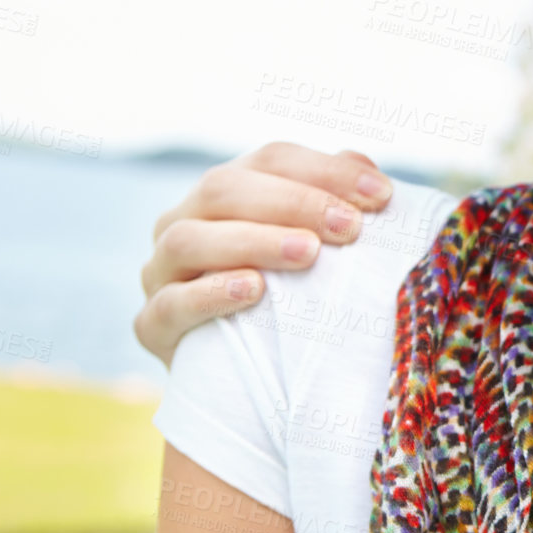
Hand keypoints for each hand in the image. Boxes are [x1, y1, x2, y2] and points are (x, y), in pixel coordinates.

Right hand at [135, 143, 392, 364]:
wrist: (245, 373)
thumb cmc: (289, 295)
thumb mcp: (315, 246)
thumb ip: (334, 202)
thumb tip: (366, 169)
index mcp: (226, 191)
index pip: (272, 160)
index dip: (326, 171)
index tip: (381, 195)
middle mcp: (183, 220)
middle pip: (225, 189)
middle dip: (294, 202)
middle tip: (348, 226)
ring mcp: (160, 272)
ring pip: (188, 240)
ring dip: (253, 241)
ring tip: (308, 253)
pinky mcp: (152, 324)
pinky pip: (170, 304)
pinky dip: (211, 294)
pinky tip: (254, 290)